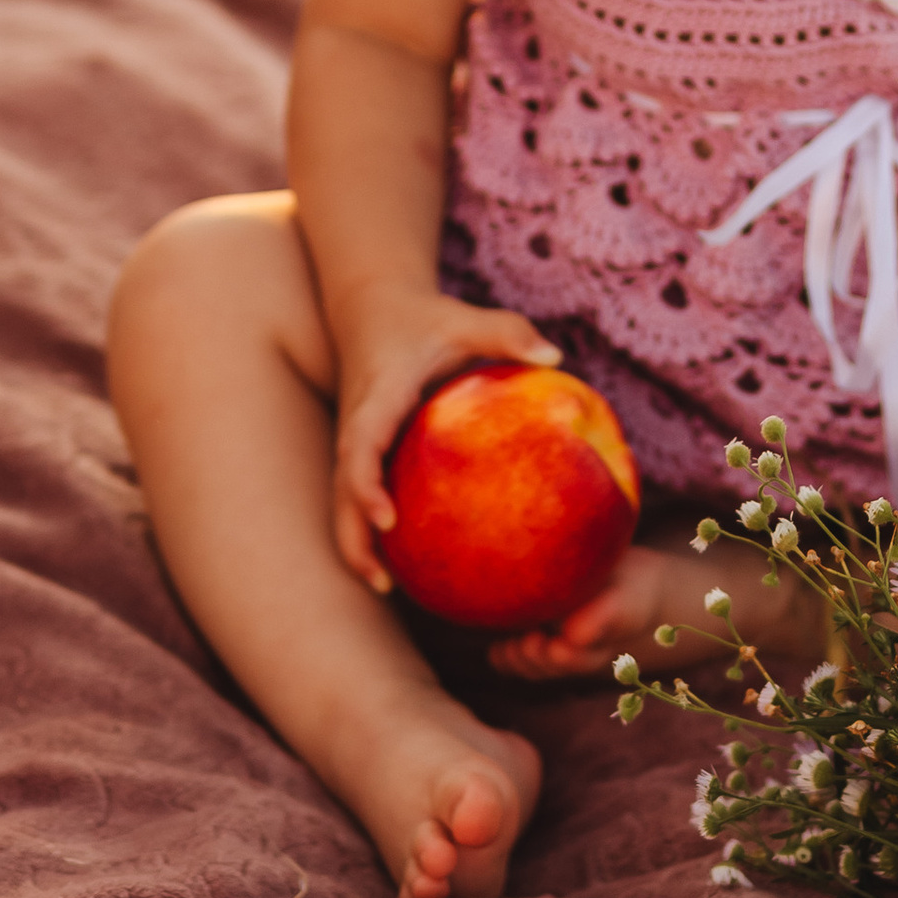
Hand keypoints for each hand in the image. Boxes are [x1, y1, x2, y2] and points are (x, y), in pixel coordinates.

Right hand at [324, 282, 562, 590]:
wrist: (371, 308)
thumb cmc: (423, 317)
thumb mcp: (463, 319)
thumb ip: (507, 332)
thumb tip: (556, 357)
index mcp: (377, 399)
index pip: (360, 447)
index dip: (366, 485)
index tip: (389, 520)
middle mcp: (355, 427)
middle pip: (340, 491)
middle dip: (353, 538)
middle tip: (383, 583)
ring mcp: (352, 442)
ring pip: (341, 501)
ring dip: (356, 544)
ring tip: (388, 588)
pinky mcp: (360, 451)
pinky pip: (357, 494)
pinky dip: (368, 530)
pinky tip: (406, 561)